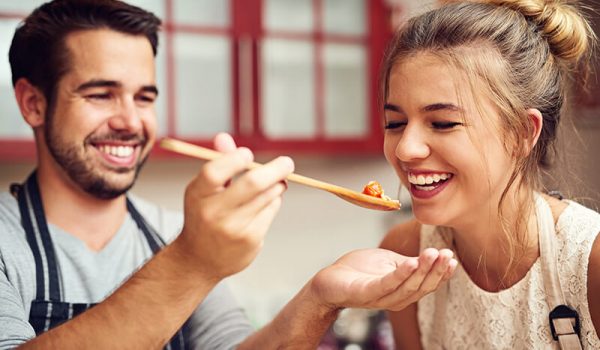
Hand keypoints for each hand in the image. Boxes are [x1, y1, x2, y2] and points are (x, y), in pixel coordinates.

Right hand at [177, 133, 293, 280]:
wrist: (199, 259)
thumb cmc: (205, 215)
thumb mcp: (204, 189)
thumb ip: (218, 163)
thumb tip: (223, 137)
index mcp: (198, 194)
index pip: (214, 172)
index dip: (234, 160)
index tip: (247, 154)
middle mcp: (213, 212)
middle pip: (251, 184)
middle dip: (275, 169)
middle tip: (287, 163)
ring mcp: (233, 228)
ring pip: (267, 196)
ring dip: (276, 185)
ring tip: (274, 183)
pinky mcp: (250, 240)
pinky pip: (271, 210)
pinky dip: (273, 201)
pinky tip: (264, 204)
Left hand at [309, 248, 456, 311]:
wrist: (329, 280)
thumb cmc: (359, 271)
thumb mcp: (390, 262)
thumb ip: (410, 262)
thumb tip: (433, 256)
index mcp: (403, 290)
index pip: (428, 284)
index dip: (442, 273)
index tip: (452, 257)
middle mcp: (395, 298)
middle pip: (421, 287)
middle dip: (436, 270)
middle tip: (446, 253)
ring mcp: (380, 298)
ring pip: (407, 287)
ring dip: (422, 270)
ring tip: (432, 254)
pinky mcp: (365, 293)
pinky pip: (386, 285)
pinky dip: (400, 275)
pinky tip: (410, 262)